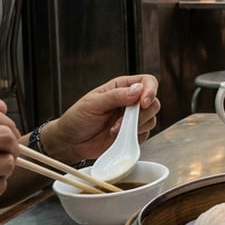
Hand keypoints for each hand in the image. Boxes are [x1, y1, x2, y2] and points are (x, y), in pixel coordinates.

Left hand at [44, 75, 159, 163]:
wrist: (70, 142)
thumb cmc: (77, 119)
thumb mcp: (93, 103)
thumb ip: (116, 96)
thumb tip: (138, 90)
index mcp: (122, 87)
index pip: (147, 82)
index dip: (150, 90)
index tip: (143, 102)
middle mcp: (130, 101)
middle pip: (154, 102)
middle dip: (142, 114)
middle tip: (123, 121)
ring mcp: (133, 119)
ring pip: (152, 119)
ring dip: (135, 127)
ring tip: (115, 129)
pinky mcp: (133, 134)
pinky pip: (145, 134)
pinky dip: (134, 137)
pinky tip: (117, 137)